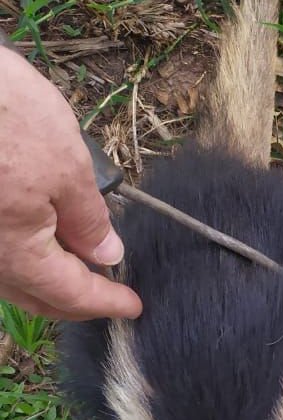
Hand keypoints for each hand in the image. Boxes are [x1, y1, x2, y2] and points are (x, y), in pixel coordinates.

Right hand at [0, 47, 141, 320]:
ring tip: (84, 264)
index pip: (70, 296)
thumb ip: (88, 220)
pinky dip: (24, 256)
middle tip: (110, 293)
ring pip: (11, 277)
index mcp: (15, 253)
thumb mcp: (66, 166)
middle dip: (76, 299)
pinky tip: (46, 237)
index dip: (106, 302)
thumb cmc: (4, 112)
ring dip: (48, 278)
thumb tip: (106, 254)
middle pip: (35, 295)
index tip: (133, 306)